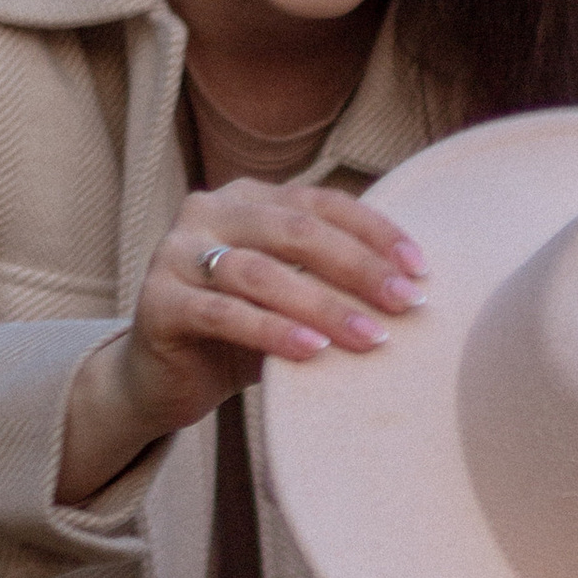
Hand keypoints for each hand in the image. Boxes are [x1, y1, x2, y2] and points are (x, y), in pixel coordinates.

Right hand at [60, 183, 424, 501]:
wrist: (161, 380)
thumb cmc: (241, 335)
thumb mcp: (291, 297)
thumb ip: (331, 279)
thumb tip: (416, 288)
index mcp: (248, 197)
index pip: (321, 202)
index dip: (375, 232)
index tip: (420, 270)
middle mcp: (208, 211)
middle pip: (295, 230)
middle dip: (358, 267)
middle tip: (406, 304)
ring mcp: (175, 253)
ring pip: (260, 273)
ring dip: (323, 306)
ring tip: (371, 338)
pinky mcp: (156, 302)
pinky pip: (223, 313)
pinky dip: (273, 333)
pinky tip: (313, 353)